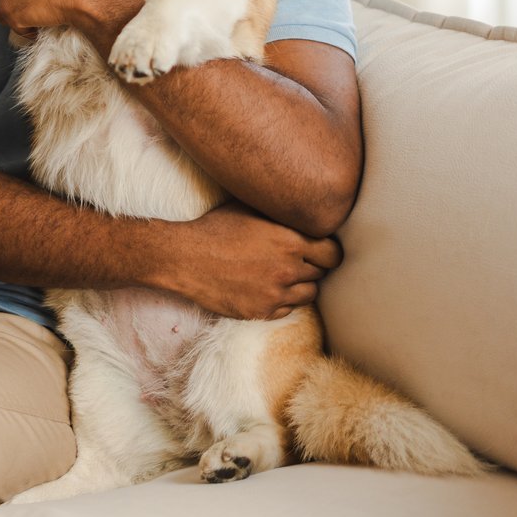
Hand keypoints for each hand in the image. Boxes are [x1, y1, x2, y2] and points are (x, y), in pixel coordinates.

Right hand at [163, 201, 342, 319]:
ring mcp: (276, 294)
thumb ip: (277, 211)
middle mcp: (288, 269)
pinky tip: (267, 288)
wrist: (184, 258)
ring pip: (309, 294)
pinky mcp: (262, 312)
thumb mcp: (247, 208)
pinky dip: (283, 300)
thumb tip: (297, 205)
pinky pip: (288, 309)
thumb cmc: (213, 228)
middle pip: (321, 273)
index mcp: (290, 240)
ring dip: (301, 285)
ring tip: (283, 276)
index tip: (320, 250)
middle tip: (297, 261)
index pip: (333, 253)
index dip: (328, 251)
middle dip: (312, 266)